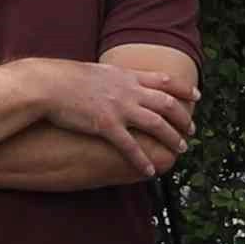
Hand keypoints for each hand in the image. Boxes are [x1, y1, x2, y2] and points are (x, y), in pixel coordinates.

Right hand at [48, 59, 196, 169]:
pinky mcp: (106, 125)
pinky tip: (150, 171)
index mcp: (126, 77)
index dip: (183, 88)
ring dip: (171, 138)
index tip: (196, 96)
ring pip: (156, 124)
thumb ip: (112, 79)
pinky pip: (130, 146)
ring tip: (180, 149)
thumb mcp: (95, 72)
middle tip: (191, 130)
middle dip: (183, 118)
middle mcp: (128, 91)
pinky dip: (142, 160)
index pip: (164, 80)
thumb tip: (115, 82)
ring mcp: (119, 108)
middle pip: (167, 104)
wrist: (48, 85)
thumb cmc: (64, 78)